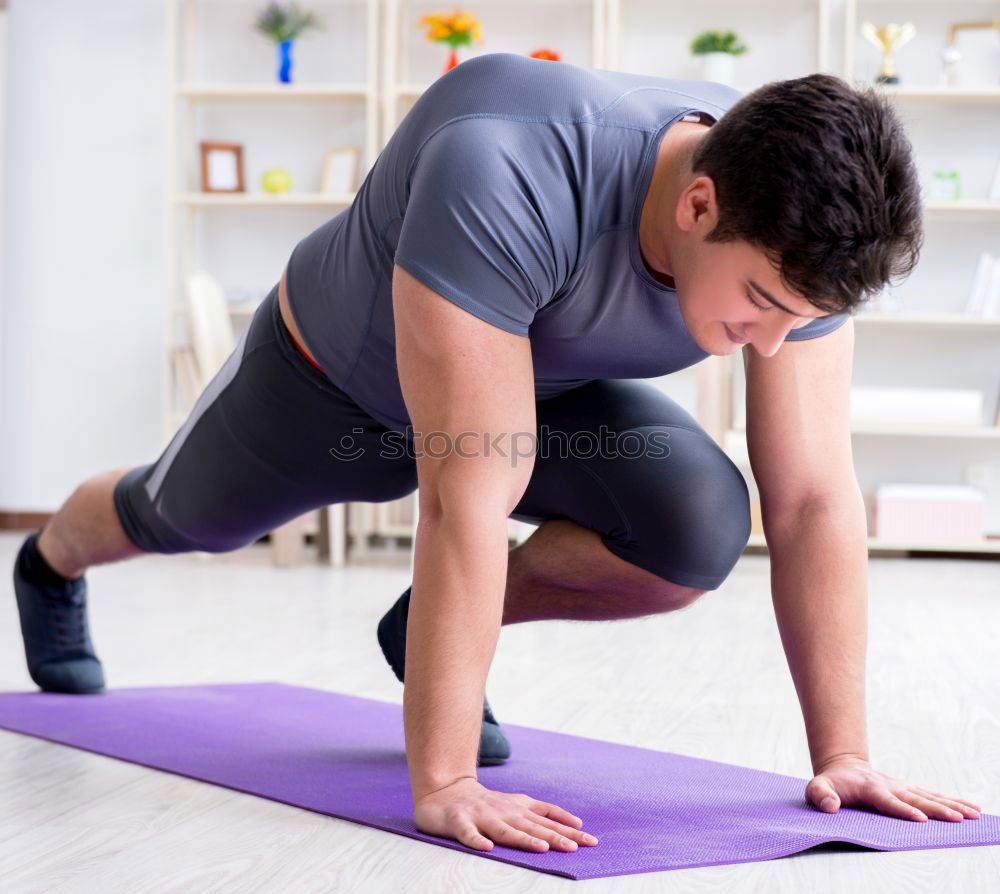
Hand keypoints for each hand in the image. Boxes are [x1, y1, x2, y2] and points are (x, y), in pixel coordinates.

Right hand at [413, 776, 599, 852]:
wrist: (444, 791)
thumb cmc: (485, 803)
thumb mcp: (516, 804)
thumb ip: (542, 814)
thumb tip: (574, 824)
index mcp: (517, 808)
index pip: (547, 819)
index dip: (568, 828)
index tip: (589, 839)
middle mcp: (503, 811)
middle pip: (532, 827)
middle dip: (555, 837)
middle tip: (576, 848)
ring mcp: (481, 817)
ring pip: (504, 831)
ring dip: (523, 839)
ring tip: (542, 848)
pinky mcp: (459, 823)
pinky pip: (468, 834)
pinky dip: (476, 840)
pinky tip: (486, 848)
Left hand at [806, 756, 981, 821]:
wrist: (843, 766)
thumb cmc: (830, 783)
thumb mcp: (816, 788)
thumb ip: (820, 795)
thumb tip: (830, 806)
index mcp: (870, 789)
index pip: (888, 802)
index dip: (903, 811)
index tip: (921, 820)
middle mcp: (891, 786)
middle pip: (916, 799)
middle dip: (937, 810)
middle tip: (958, 819)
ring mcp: (902, 787)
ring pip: (930, 797)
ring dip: (951, 805)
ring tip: (973, 814)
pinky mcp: (909, 790)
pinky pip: (933, 796)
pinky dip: (953, 802)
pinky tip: (971, 809)